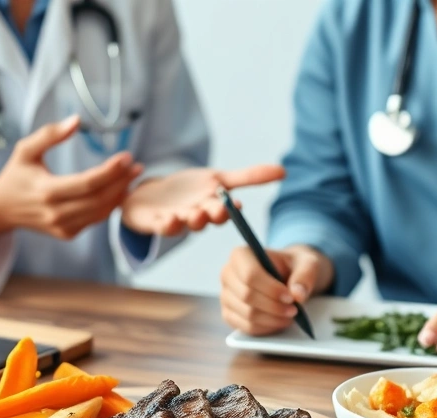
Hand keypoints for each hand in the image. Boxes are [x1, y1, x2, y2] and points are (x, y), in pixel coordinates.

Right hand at [0, 115, 143, 240]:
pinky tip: (119, 190)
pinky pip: (95, 220)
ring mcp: (63, 226)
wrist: (2, 209)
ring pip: (101, 212)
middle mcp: (56, 213)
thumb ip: (50, 134)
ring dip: (120, 194)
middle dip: (122, 181)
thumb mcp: (25, 150)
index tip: (127, 157)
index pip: (88, 183)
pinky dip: (110, 205)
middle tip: (136, 166)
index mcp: (47, 191)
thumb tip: (77, 120)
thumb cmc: (16, 174)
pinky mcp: (67, 233)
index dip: (111, 171)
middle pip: (99, 198)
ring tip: (132, 176)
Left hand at [121, 164, 284, 235]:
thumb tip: (284, 172)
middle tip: (218, 210)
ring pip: (185, 224)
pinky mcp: (155, 222)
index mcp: (212, 207)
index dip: (230, 210)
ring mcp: (176, 221)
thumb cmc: (189, 190)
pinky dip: (166, 224)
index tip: (237, 205)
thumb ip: (249, 177)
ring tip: (194, 214)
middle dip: (212, 215)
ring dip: (190, 221)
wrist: (152, 198)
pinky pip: (161, 226)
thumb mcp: (218, 179)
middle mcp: (197, 217)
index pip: (225, 211)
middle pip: (206, 219)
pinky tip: (170, 217)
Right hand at [220, 245, 333, 335]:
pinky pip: (246, 327)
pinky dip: (266, 328)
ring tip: (289, 315)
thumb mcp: (307, 263)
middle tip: (294, 309)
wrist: (288, 276)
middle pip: (247, 296)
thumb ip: (305, 275)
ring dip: (272, 319)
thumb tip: (297, 294)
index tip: (290, 297)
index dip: (271, 289)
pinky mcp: (229, 314)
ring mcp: (226, 296)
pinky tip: (279, 322)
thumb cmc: (294, 266)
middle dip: (274, 306)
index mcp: (241, 255)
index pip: (250, 275)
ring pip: (247, 314)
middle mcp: (228, 274)